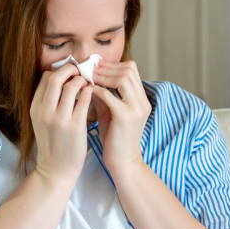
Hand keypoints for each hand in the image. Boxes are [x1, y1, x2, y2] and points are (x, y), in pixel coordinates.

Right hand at [30, 64, 93, 185]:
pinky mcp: (75, 126)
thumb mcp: (42, 122)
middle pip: (56, 78)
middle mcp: (44, 112)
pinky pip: (84, 100)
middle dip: (70, 69)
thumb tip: (60, 81)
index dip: (59, 71)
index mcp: (35, 108)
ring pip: (71, 86)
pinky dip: (90, 92)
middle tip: (80, 70)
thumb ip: (48, 103)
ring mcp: (59, 119)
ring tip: (88, 82)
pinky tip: (93, 93)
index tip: (69, 72)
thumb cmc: (53, 145)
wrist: (56, 171)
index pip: (45, 78)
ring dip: (82, 80)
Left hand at [90, 60, 151, 175]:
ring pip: (123, 78)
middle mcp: (142, 102)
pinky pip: (110, 95)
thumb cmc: (115, 140)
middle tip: (89, 68)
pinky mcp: (126, 117)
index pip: (131, 70)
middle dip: (106, 67)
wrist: (123, 163)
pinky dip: (97, 90)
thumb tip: (89, 79)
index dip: (112, 65)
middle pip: (129, 70)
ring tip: (88, 77)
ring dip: (102, 76)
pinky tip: (87, 91)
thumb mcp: (110, 113)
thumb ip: (103, 96)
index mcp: (141, 100)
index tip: (95, 66)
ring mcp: (136, 109)